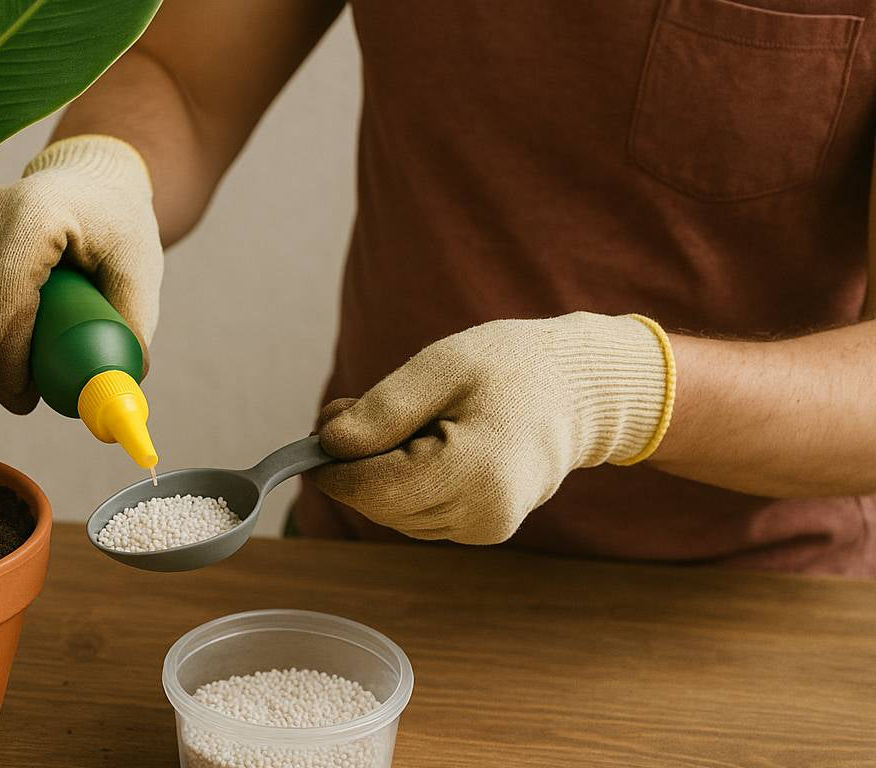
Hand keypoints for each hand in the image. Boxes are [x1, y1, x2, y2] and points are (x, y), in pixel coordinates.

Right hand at [0, 134, 162, 413]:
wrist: (90, 183)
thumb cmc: (118, 229)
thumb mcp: (139, 270)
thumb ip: (132, 327)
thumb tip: (119, 390)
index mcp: (37, 213)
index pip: (4, 296)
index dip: (7, 358)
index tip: (26, 399)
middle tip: (21, 400)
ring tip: (12, 382)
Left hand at [314, 313, 674, 543]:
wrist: (580, 388)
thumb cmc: (514, 366)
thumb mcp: (441, 367)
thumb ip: (382, 410)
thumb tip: (328, 444)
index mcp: (477, 473)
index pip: (372, 489)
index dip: (333, 465)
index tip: (319, 431)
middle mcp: (484, 515)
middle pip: (379, 506)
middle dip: (355, 465)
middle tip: (354, 411)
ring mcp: (486, 528)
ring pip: (394, 514)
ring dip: (379, 474)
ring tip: (406, 421)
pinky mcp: (484, 529)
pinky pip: (417, 514)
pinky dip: (405, 483)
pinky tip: (427, 444)